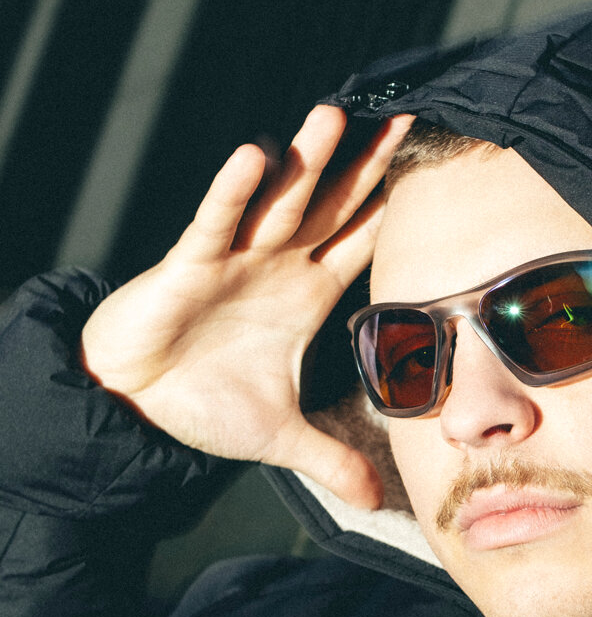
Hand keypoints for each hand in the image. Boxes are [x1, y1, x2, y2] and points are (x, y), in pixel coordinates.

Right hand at [81, 107, 410, 506]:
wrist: (136, 406)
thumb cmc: (204, 404)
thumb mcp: (281, 438)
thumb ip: (331, 461)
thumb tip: (376, 502)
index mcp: (306, 296)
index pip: (361, 243)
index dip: (394, 210)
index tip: (430, 172)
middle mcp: (277, 266)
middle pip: (333, 206)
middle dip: (368, 165)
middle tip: (408, 116)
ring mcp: (235, 260)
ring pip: (278, 201)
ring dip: (307, 160)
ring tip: (339, 114)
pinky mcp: (188, 266)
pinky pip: (214, 223)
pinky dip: (234, 192)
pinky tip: (255, 156)